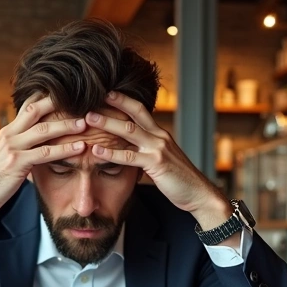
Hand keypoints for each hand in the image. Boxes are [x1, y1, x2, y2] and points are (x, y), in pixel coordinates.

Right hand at [0, 94, 87, 218]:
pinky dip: (65, 149)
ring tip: (86, 123)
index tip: (68, 92)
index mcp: (8, 131)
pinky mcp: (16, 163)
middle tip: (81, 99)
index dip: (47, 97)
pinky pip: (45, 153)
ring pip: (43, 130)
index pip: (28, 105)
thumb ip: (21, 146)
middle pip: (35, 109)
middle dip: (59, 102)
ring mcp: (12, 147)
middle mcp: (9, 134)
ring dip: (67, 126)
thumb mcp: (6, 156)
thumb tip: (39, 142)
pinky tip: (80, 148)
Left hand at [85, 92, 231, 227]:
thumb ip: (147, 151)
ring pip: (129, 131)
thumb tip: (130, 149)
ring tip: (88, 119)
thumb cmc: (179, 179)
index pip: (140, 111)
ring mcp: (158, 149)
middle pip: (134, 114)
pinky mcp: (156, 164)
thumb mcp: (162, 159)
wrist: (198, 193)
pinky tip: (97, 150)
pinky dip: (111, 152)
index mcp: (160, 134)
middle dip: (113, 103)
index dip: (123, 100)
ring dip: (107, 123)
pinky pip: (130, 156)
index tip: (106, 93)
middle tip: (92, 98)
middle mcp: (159, 137)